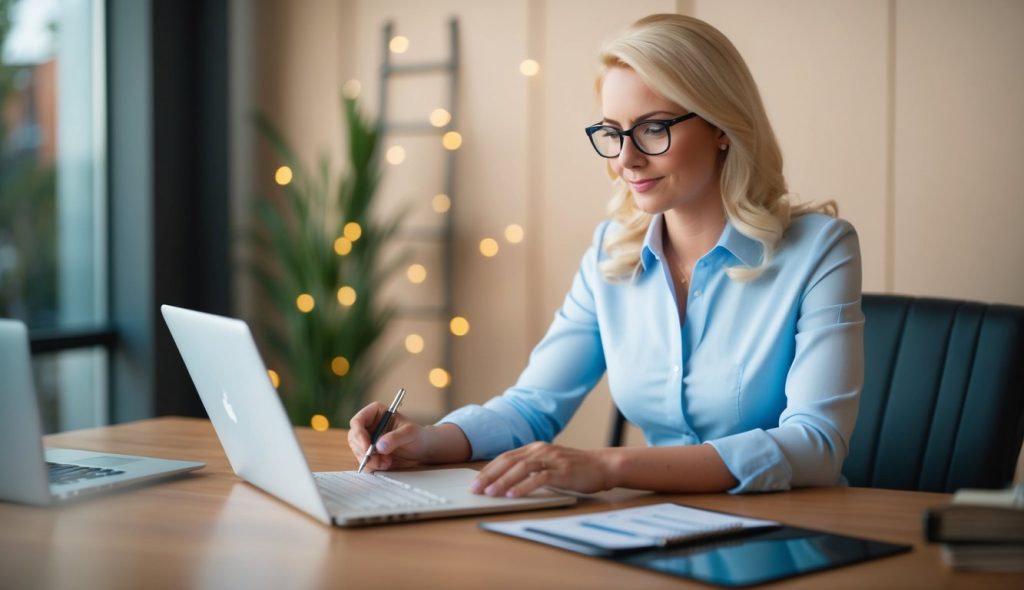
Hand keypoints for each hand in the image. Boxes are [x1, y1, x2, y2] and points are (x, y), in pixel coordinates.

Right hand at [347, 402, 429, 471]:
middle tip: (378, 460)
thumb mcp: (410, 433)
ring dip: (370, 460)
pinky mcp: (371, 453)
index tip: (367, 448)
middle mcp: (369, 426)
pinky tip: (386, 464)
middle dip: (364, 452)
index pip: (358, 421)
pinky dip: (373, 466)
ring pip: (358, 451)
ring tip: (387, 463)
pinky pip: (364, 461)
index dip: (359, 435)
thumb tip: (379, 446)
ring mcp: (368, 440)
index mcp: (376, 413)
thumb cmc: (418, 436)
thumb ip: (396, 437)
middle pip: (354, 438)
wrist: (423, 449)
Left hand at [469, 442, 615, 497]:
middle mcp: (541, 450)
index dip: (488, 469)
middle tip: (475, 489)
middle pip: (508, 461)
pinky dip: (524, 486)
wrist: (603, 466)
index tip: (475, 482)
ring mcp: (552, 459)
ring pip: (521, 469)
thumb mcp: (549, 464)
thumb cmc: (575, 469)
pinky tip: (513, 494)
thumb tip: (505, 482)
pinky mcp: (562, 471)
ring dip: (503, 481)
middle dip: (489, 475)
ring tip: (490, 493)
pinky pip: (539, 478)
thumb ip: (530, 469)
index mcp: (535, 448)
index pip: (505, 457)